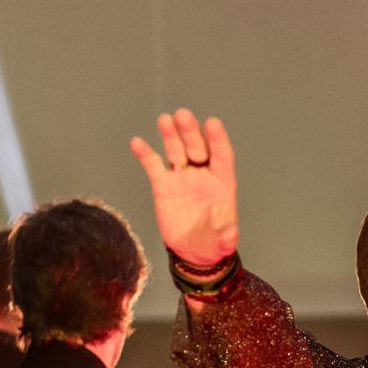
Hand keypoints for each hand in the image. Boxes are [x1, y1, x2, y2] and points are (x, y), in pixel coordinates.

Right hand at [129, 109, 238, 267]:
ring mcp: (182, 178)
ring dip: (170, 135)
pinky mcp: (163, 185)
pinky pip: (153, 166)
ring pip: (176, 150)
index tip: (212, 123)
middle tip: (183, 116)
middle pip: (197, 147)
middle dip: (190, 131)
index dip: (217, 139)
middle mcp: (202, 175)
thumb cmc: (213, 241)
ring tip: (165, 119)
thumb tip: (230, 237)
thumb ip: (227, 237)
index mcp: (222, 182)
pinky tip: (137, 142)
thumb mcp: (223, 242)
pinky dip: (145, 154)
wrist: (193, 251)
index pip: (221, 155)